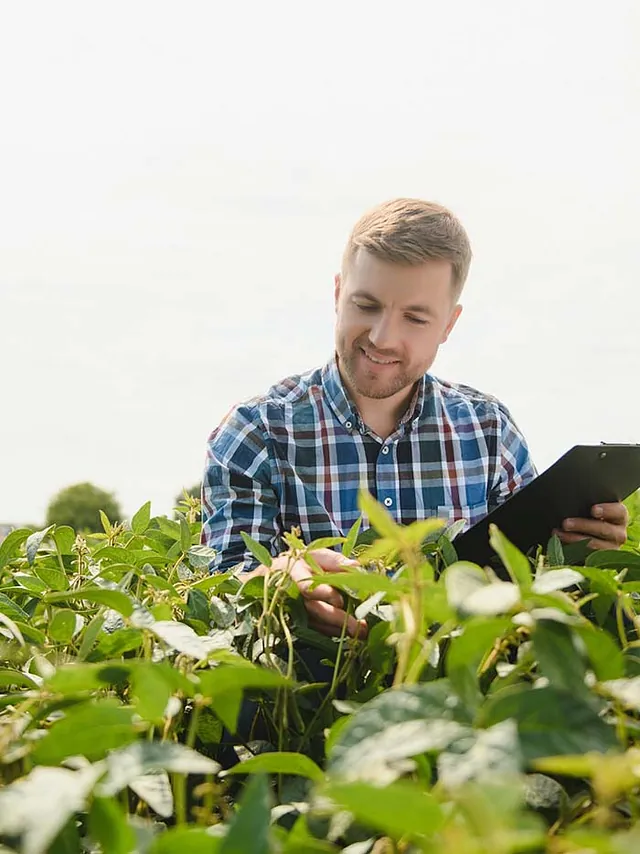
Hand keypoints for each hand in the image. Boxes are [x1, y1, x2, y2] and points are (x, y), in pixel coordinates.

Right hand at [244, 547, 367, 639]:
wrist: (277, 576)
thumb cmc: (303, 562)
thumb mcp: (316, 555)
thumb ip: (335, 561)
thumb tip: (356, 567)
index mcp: (294, 573)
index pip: (306, 586)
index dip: (322, 593)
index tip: (339, 599)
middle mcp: (292, 595)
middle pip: (314, 610)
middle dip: (337, 618)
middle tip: (359, 626)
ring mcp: (294, 612)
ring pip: (317, 623)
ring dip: (339, 629)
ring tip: (362, 632)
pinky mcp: (299, 623)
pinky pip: (317, 630)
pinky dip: (334, 632)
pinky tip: (352, 633)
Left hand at [554, 502, 628, 550]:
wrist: (584, 535)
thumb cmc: (587, 516)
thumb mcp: (589, 510)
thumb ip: (586, 506)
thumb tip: (571, 504)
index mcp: (619, 517)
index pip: (619, 512)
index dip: (607, 510)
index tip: (593, 510)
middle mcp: (619, 533)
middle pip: (604, 530)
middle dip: (583, 526)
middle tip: (566, 523)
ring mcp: (611, 549)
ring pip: (595, 545)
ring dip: (574, 540)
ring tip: (559, 534)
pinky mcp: (600, 560)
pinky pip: (587, 557)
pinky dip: (571, 550)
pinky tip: (559, 544)